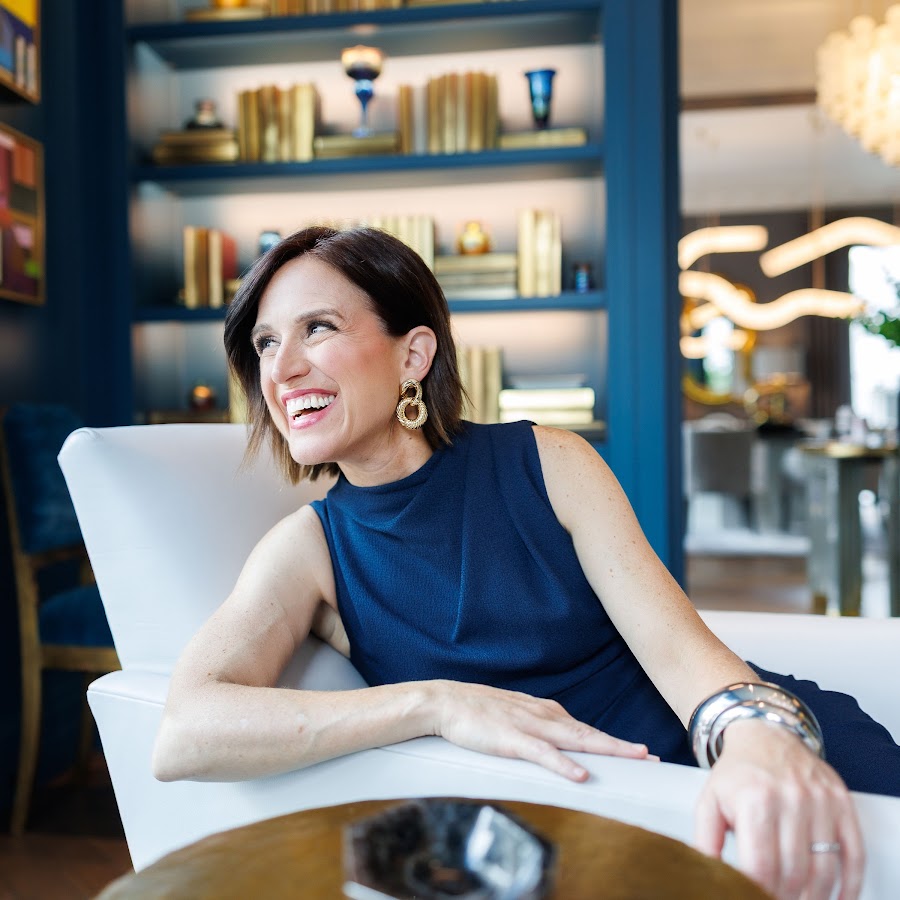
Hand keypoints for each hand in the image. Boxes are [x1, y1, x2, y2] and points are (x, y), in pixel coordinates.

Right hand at [430, 679, 654, 780]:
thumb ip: (537, 727)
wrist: (443, 701)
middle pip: (590, 734)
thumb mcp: (514, 716)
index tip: (639, 752)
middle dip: (622, 747)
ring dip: (607, 749)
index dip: (613, 742)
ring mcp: (529, 726)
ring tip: (633, 758)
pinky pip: (543, 754)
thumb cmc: (475, 711)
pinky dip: (563, 764)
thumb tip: (557, 743)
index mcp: (545, 712)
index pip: (586, 729)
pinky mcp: (511, 739)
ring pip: (576, 740)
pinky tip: (580, 774)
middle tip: (651, 758)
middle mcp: (544, 716)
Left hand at [694, 719, 864, 899]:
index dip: (758, 890)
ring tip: (798, 899)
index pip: (761, 866)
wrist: (764, 735)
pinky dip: (849, 883)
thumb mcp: (710, 801)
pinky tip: (837, 897)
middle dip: (784, 895)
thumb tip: (710, 873)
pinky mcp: (841, 802)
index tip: (754, 895)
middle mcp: (791, 798)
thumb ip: (705, 839)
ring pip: (824, 869)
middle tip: (775, 897)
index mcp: (756, 800)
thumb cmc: (738, 772)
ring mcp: (820, 800)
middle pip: (794, 872)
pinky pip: (854, 853)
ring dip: (813, 895)